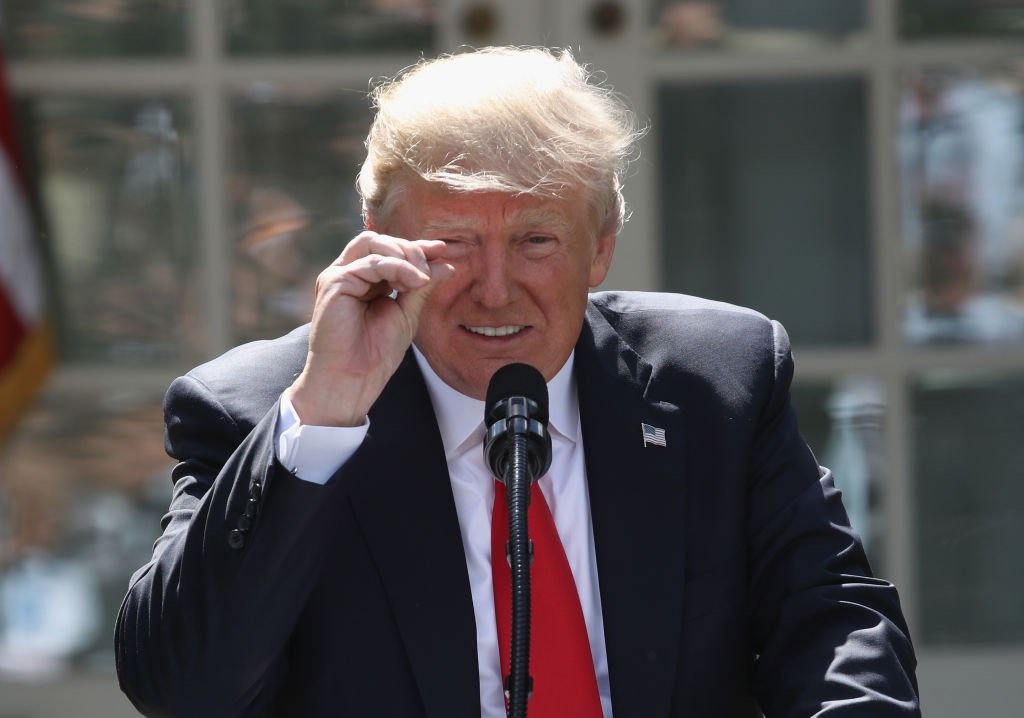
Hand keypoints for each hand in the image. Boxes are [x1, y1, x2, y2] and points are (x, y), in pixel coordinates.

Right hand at [286, 231, 453, 425]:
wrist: (353, 379)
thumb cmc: (375, 354)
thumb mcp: (407, 314)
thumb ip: (421, 286)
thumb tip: (446, 264)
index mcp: (365, 281)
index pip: (390, 252)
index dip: (417, 247)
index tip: (443, 250)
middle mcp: (349, 274)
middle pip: (380, 241)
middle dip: (411, 249)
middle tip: (433, 265)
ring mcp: (339, 276)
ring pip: (373, 244)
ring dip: (404, 255)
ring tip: (422, 278)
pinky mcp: (333, 282)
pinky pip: (370, 263)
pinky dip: (396, 267)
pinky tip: (414, 282)